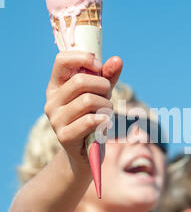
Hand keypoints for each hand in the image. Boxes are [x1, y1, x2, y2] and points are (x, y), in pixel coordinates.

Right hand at [45, 51, 122, 169]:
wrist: (86, 153)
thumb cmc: (93, 118)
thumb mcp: (100, 95)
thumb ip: (107, 77)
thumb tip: (117, 60)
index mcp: (56, 86)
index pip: (62, 60)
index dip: (83, 58)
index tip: (99, 67)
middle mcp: (51, 101)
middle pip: (80, 82)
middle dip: (103, 87)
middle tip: (108, 97)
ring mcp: (56, 120)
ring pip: (88, 101)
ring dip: (106, 106)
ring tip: (106, 113)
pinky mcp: (64, 136)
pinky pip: (88, 121)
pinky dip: (103, 120)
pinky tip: (105, 123)